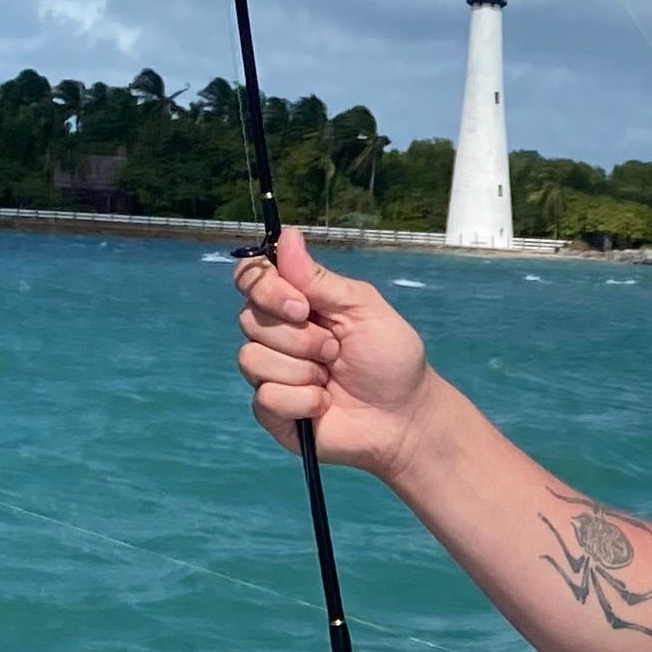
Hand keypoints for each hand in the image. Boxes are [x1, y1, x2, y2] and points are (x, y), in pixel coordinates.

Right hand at [233, 230, 433, 475]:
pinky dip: (301, 401)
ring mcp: (272, 373)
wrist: (403, 417)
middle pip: (248, 319)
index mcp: (297, 303)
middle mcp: (277, 335)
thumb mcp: (362, 308)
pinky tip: (323, 405)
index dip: (265, 288)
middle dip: (297, 336)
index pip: (252, 279)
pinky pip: (265, 397)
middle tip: (334, 350)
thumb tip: (286, 233)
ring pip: (251, 358)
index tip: (302, 306)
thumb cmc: (390, 358)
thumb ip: (319, 278)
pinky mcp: (272, 411)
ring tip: (330, 378)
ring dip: (300, 370)